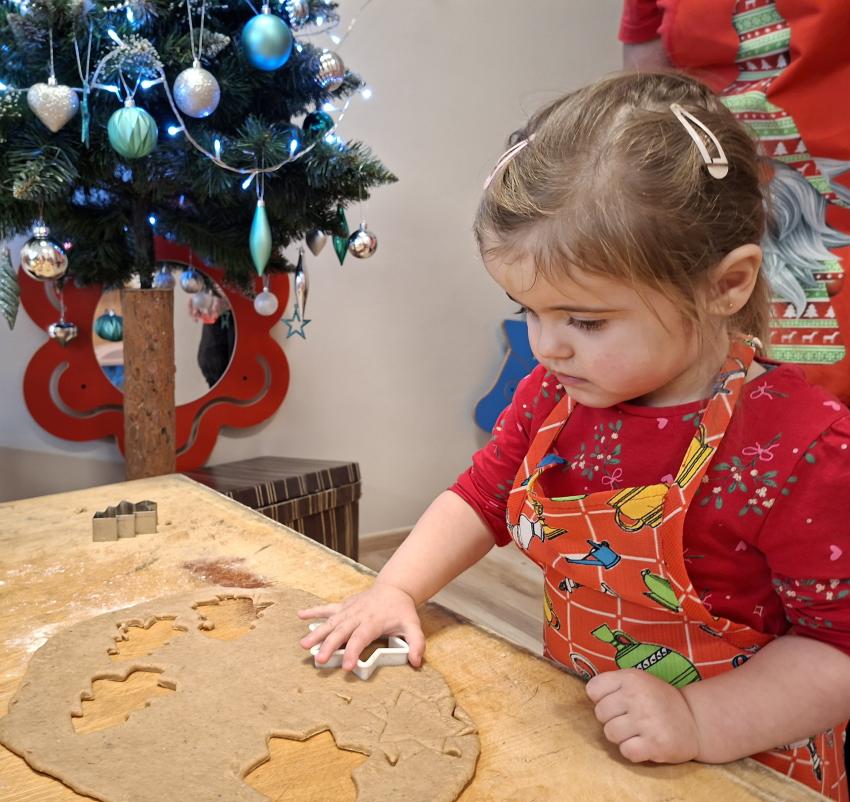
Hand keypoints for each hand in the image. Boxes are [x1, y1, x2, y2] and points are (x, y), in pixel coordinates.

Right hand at [297, 582, 424, 670]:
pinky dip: (314, 611)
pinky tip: (300, 615)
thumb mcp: (413, 626)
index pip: (361, 638)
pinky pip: (327, 609)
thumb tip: (416, 661)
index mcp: (373, 621)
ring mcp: (349, 610)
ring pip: (331, 622)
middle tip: (319, 660)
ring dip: (317, 632)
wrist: (395, 588)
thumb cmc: (401, 610)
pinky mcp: (344, 606)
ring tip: (304, 645)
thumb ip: (417, 643)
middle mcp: (358, 615)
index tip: (347, 667)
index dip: (353, 652)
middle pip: (341, 631)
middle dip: (329, 646)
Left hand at [586, 669, 700, 763]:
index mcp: (630, 678)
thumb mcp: (637, 680)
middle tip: (629, 718)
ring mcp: (646, 721)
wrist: (695, 719)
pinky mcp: (655, 744)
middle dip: (611, 719)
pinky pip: (626, 751)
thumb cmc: (658, 700)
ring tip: (637, 731)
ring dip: (621, 736)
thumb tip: (585, 695)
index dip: (601, 699)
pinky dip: (632, 751)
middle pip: (600, 714)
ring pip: (610, 734)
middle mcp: (637, 697)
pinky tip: (644, 744)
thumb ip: (612, 684)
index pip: (593, 689)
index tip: (616, 702)